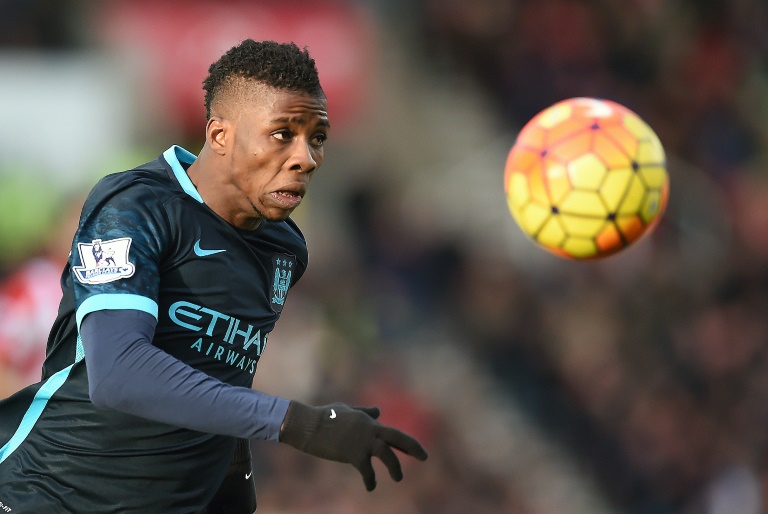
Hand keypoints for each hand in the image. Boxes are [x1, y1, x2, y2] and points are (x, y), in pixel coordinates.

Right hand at [279, 401, 427, 490]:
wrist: (308, 425)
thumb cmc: (324, 417)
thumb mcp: (347, 410)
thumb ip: (364, 412)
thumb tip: (378, 411)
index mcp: (368, 421)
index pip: (391, 432)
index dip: (405, 441)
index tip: (415, 450)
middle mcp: (370, 429)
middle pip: (398, 437)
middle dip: (413, 447)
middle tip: (425, 457)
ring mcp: (362, 441)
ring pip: (387, 455)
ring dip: (395, 467)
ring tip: (398, 478)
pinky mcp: (353, 454)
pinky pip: (367, 470)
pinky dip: (371, 480)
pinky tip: (371, 487)